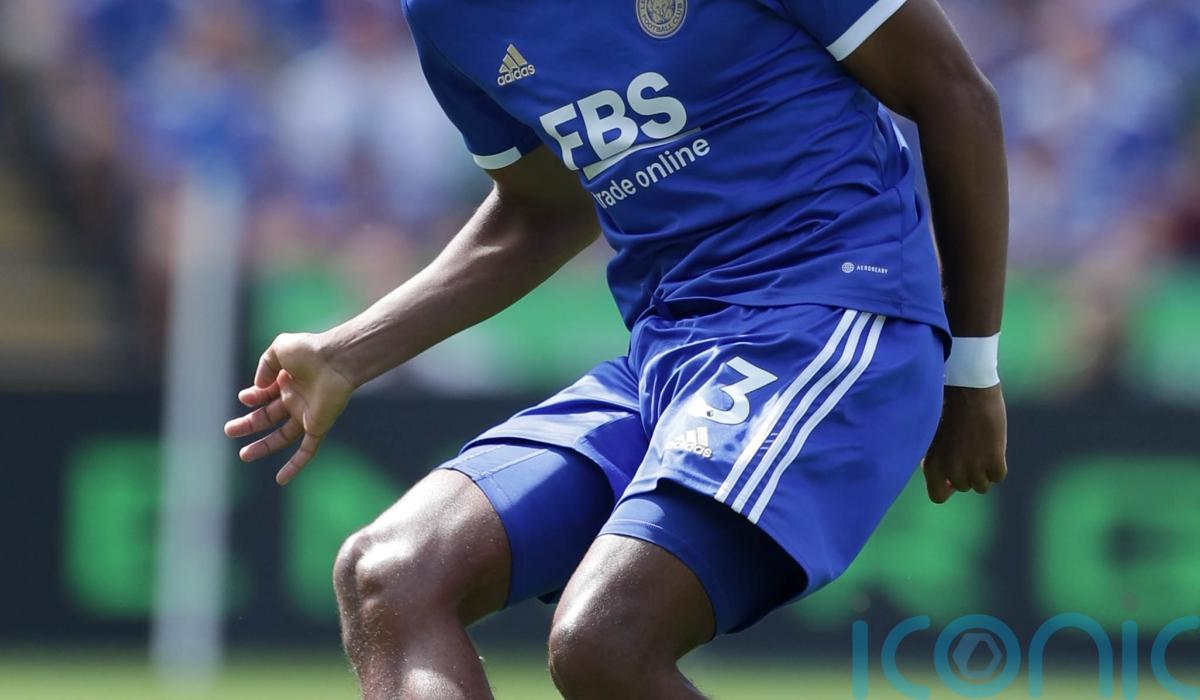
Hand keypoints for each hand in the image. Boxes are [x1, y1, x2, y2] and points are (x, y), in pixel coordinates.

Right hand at [224, 332, 354, 484]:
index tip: (246, 398)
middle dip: (248, 425)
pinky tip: (281, 480)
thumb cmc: (311, 350)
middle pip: (268, 418)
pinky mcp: (318, 426)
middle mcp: (296, 399)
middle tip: (229, 430)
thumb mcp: (280, 349)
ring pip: (282, 437)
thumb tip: (257, 388)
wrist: (337, 360)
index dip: (253, 398)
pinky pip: (307, 450)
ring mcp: (307, 414)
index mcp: (287, 381)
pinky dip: (295, 465)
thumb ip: (265, 365)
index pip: (264, 396)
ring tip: (243, 455)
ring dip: (263, 447)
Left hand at [922, 384, 1007, 502]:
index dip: (946, 487)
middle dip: (966, 473)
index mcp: (931, 466)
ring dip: (982, 471)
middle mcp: (951, 471)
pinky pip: (998, 476)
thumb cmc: (947, 409)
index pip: (937, 497)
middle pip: (964, 487)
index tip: (951, 475)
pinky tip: (991, 447)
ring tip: (979, 448)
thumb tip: (949, 485)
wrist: (968, 390)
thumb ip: (937, 462)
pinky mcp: (994, 460)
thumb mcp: (933, 439)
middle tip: (968, 450)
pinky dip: (997, 465)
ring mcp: (974, 467)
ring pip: (982, 485)